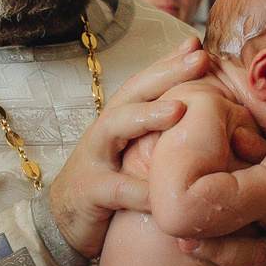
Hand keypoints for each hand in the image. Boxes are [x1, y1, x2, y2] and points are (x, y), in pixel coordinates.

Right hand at [47, 40, 210, 259]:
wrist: (62, 221)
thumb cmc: (110, 182)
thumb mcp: (134, 153)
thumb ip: (159, 134)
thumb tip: (203, 115)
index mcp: (120, 118)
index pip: (145, 82)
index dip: (169, 61)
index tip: (197, 44)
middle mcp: (105, 131)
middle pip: (132, 92)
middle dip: (165, 73)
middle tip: (199, 60)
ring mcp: (94, 159)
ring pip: (115, 127)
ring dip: (146, 115)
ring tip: (179, 110)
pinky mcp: (88, 192)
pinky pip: (114, 189)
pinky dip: (138, 191)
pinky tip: (163, 193)